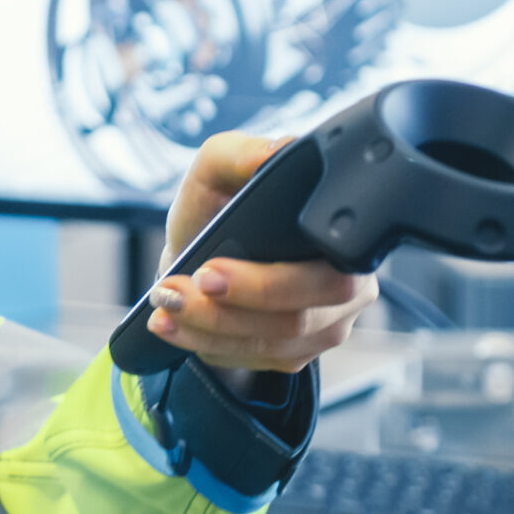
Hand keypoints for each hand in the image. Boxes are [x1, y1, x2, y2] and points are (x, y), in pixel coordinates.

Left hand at [144, 133, 376, 372]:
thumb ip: (236, 154)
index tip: (209, 270)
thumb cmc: (218, 210)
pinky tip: (173, 327)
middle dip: (230, 308)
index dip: (269, 279)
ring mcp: (328, 324)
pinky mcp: (299, 353)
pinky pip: (258, 360)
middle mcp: (350, 283)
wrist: (200, 255)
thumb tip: (271, 152)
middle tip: (177, 290)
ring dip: (210, 329)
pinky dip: (209, 345)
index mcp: (342, 233)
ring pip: (276, 343)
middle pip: (300, 314)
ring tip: (163, 308)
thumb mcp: (215, 172)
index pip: (329, 266)